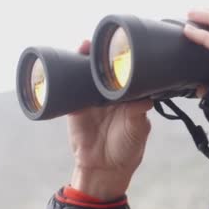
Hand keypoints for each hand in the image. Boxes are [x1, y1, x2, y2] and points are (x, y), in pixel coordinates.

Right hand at [68, 40, 152, 200]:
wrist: (104, 168)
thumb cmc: (127, 148)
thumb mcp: (137, 130)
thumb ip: (138, 115)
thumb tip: (145, 100)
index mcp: (130, 95)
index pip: (127, 71)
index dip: (124, 58)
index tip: (123, 46)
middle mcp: (111, 93)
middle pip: (104, 67)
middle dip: (101, 51)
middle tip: (98, 40)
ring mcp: (92, 97)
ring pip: (86, 73)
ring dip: (83, 59)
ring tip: (83, 45)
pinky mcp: (75, 106)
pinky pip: (69, 89)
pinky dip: (65, 79)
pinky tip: (63, 66)